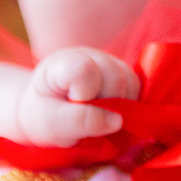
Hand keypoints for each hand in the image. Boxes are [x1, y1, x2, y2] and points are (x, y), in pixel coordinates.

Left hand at [16, 47, 139, 146]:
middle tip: (86, 118)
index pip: (84, 70)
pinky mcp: (121, 72)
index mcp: (63, 63)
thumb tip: (117, 120)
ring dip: (119, 107)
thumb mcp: (50, 124)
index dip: (84, 95)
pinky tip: (108, 113)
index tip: (72, 107)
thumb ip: (79, 121)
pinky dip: (127, 105)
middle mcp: (88, 55)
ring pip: (130, 82)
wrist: (46, 114)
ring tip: (96, 117)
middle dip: (105, 105)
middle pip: (114, 77)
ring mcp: (107, 61)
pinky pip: (136, 88)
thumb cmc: (44, 118)